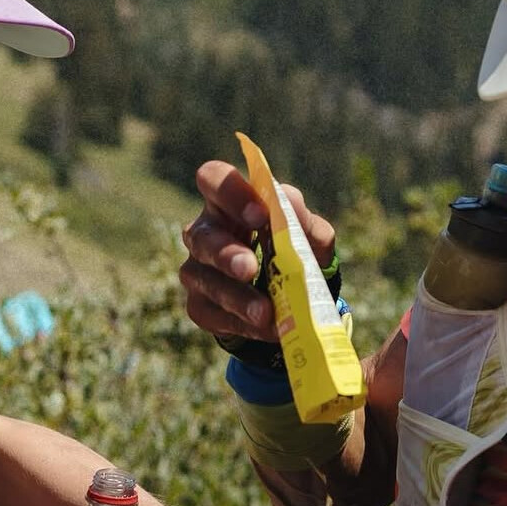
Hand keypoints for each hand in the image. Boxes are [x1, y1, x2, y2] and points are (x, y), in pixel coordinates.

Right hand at [179, 159, 334, 341]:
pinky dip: (242, 323)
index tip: (259, 214)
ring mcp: (197, 270)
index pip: (213, 178)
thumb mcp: (309, 234)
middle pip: (200, 235)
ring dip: (236, 297)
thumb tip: (292, 209)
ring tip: (266, 313)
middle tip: (249, 268)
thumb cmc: (293, 249)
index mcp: (228, 202)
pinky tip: (266, 328)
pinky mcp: (199, 306)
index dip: (231, 194)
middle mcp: (204, 232)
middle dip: (225, 252)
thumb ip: (305, 221)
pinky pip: (213, 315)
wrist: (291, 297)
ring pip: (204, 279)